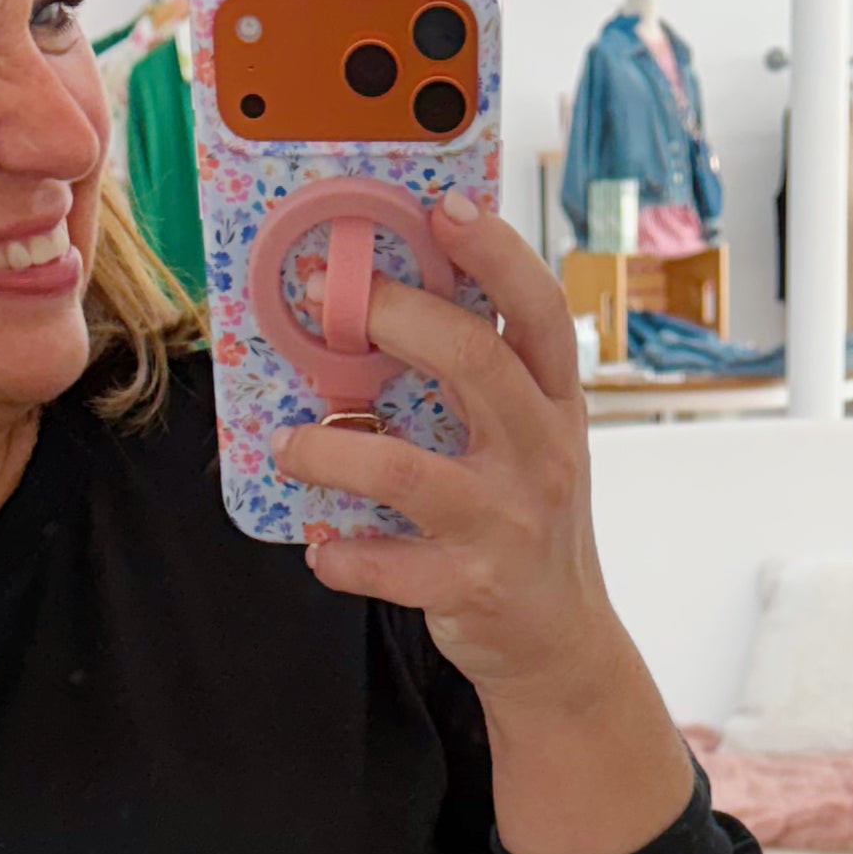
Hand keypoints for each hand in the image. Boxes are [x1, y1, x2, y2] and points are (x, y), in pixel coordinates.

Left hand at [280, 193, 694, 853]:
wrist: (560, 644)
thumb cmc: (525, 523)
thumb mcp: (531, 442)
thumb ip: (485, 381)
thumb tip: (389, 301)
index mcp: (556, 404)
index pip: (540, 310)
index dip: (496, 254)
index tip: (445, 209)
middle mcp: (541, 454)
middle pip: (475, 361)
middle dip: (396, 319)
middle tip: (333, 304)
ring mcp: (506, 522)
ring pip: (406, 470)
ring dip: (332, 451)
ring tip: (292, 446)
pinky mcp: (469, 586)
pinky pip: (383, 564)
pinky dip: (340, 554)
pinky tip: (321, 546)